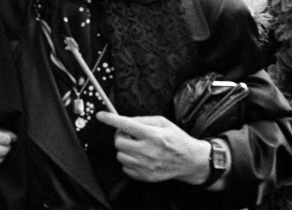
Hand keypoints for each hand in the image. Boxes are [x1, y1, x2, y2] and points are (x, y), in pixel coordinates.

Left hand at [95, 112, 211, 184]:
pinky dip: (128, 161)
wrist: (190, 161)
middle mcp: (148, 151)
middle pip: (119, 142)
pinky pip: (125, 167)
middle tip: (130, 135)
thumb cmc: (177, 139)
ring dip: (124, 149)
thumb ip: (142, 120)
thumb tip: (125, 120)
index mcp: (152, 135)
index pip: (126, 125)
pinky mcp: (145, 176)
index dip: (110, 119)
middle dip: (121, 136)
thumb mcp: (163, 122)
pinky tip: (138, 157)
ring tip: (136, 146)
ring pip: (119, 155)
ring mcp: (146, 166)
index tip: (100, 116)